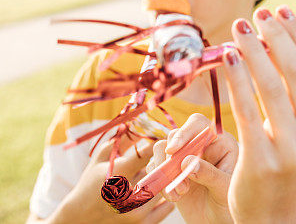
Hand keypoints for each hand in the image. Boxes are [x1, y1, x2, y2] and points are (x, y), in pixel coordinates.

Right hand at [48, 138, 173, 223]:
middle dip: (169, 161)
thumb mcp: (100, 159)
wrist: (79, 218)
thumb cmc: (90, 184)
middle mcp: (127, 195)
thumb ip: (121, 140)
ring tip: (172, 170)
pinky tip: (166, 188)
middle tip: (175, 154)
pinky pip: (166, 207)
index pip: (149, 153)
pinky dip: (169, 196)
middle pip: (163, 171)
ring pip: (167, 189)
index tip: (166, 138)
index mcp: (117, 174)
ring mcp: (135, 213)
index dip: (160, 144)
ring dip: (170, 179)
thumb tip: (141, 122)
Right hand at [147, 113, 237, 223]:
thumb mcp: (225, 188)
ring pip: (162, 150)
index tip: (173, 150)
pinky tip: (174, 197)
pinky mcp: (171, 172)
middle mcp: (201, 145)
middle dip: (172, 159)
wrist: (218, 221)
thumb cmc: (229, 202)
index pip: (199, 124)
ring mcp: (184, 157)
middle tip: (181, 183)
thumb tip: (186, 161)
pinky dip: (160, 182)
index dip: (184, 132)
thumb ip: (210, 173)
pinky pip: (156, 168)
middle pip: (176, 135)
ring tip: (180, 193)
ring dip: (165, 172)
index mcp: (219, 141)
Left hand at [223, 6, 295, 223]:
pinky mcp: (262, 161)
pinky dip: (237, 79)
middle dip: (276, 37)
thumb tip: (282, 42)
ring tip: (239, 29)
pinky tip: (228, 59)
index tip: (282, 12)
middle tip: (258, 14)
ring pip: (271, 86)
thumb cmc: (288, 167)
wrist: (274, 218)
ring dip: (253, 51)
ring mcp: (292, 150)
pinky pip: (247, 110)